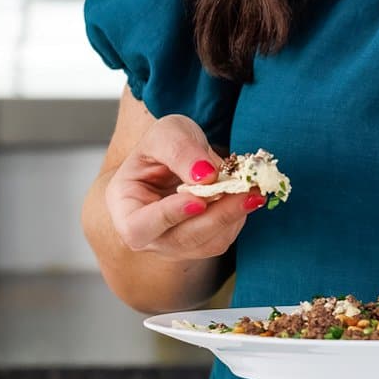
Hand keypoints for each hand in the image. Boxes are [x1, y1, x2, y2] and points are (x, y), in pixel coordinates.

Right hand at [105, 114, 263, 260]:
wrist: (177, 156)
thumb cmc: (162, 146)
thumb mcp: (166, 133)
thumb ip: (180, 150)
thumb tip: (205, 175)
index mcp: (124, 207)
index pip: (138, 226)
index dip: (168, 216)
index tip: (198, 200)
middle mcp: (147, 234)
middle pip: (179, 240)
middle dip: (216, 217)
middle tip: (247, 193)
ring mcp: (172, 244)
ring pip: (205, 243)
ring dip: (232, 218)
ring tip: (253, 190)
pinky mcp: (198, 244)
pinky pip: (220, 239)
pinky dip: (236, 218)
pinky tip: (245, 196)